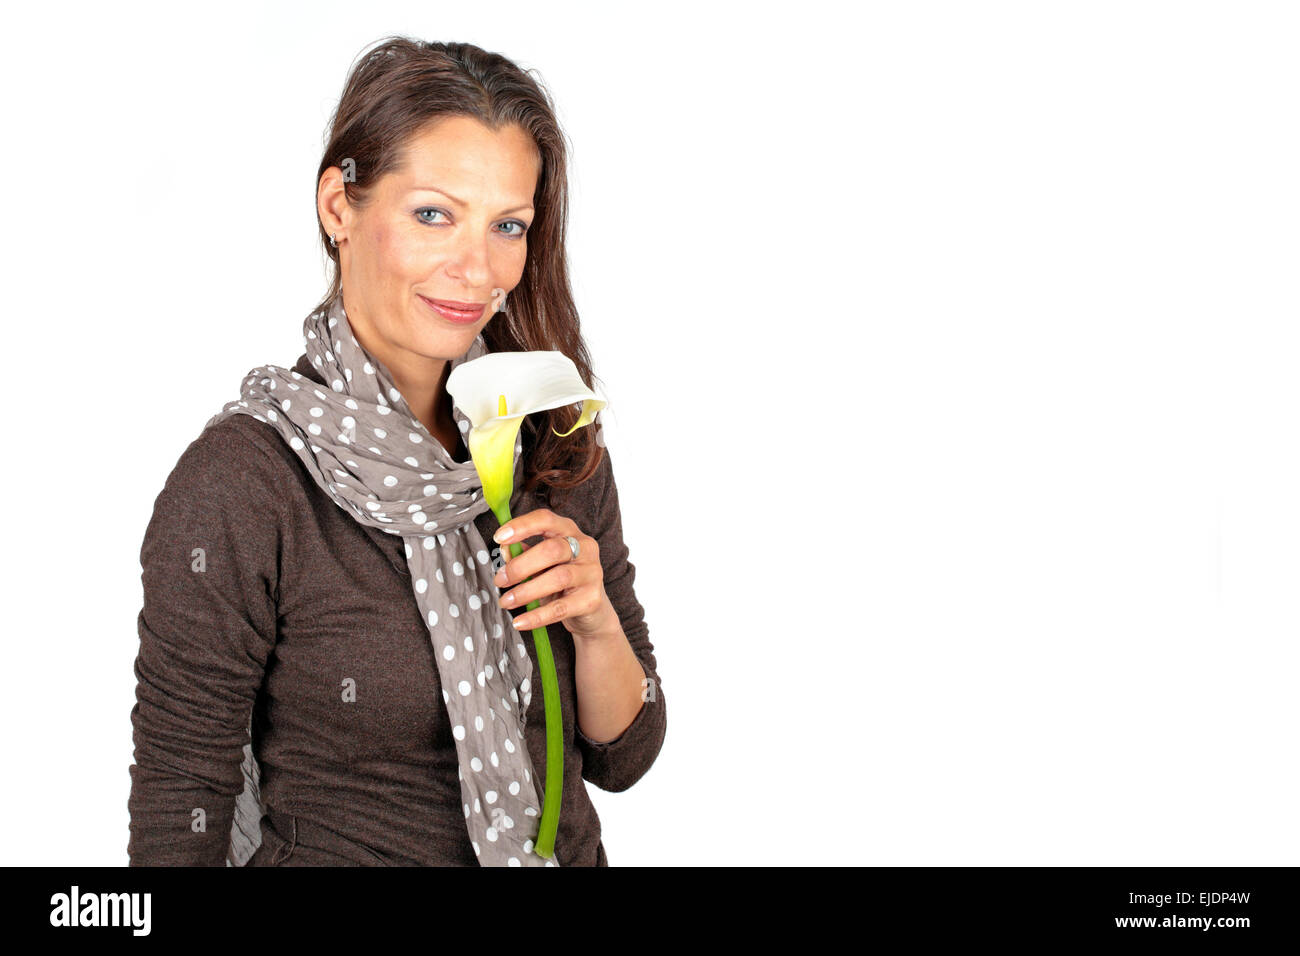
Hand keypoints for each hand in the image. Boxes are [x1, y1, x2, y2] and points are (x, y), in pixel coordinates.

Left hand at [493, 508, 617, 640]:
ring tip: (505, 601)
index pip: (546, 519)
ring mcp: (592, 573)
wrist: (591, 612)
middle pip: (552, 550)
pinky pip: (561, 608)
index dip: (522, 526)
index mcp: (569, 532)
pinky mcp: (592, 599)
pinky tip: (519, 622)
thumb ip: (523, 554)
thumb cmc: (562, 582)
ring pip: (558, 578)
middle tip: (499, 580)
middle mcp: (585, 547)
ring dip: (525, 591)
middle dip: (520, 566)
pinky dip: (537, 616)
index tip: (498, 538)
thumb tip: (504, 550)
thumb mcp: (541, 565)